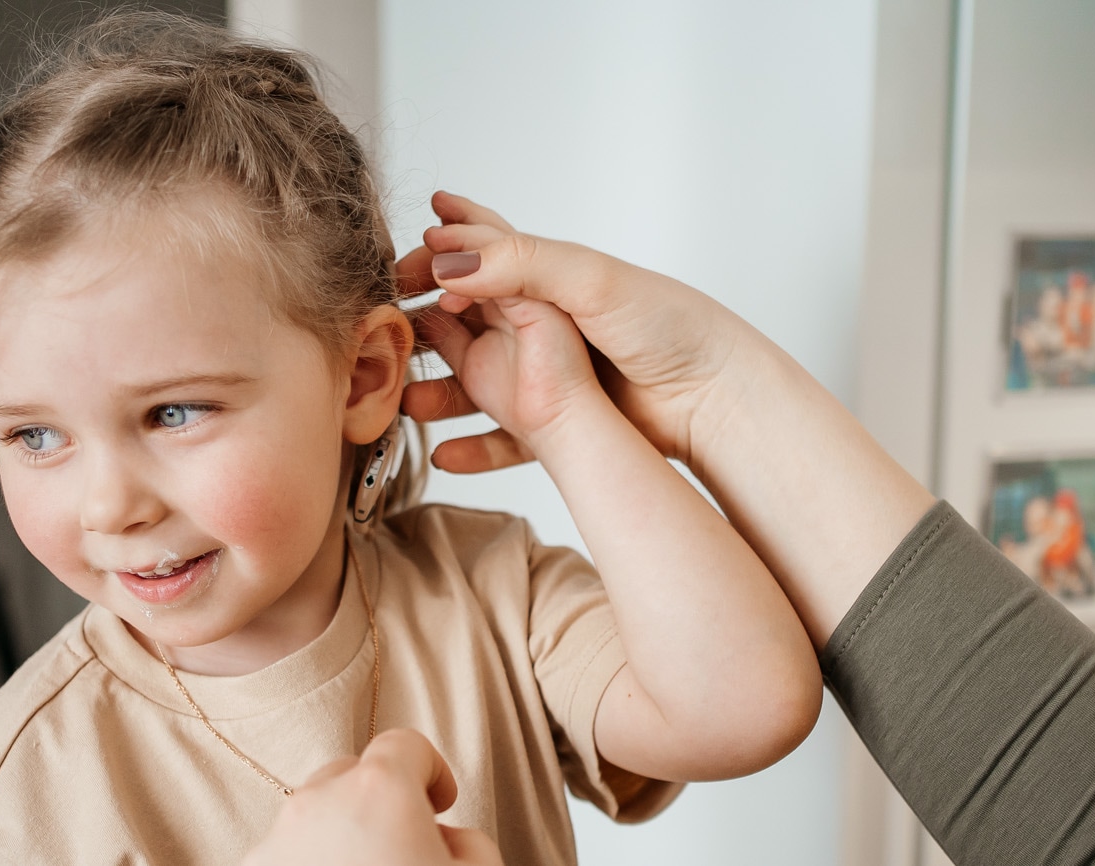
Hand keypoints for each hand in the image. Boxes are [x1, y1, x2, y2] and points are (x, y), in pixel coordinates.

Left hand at [240, 729, 502, 865]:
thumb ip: (469, 842)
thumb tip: (443, 839)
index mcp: (379, 793)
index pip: (405, 745)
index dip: (430, 771)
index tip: (439, 804)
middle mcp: (315, 808)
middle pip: (347, 776)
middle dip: (378, 803)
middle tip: (405, 851)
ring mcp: (272, 849)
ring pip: (309, 822)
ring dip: (339, 842)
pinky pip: (283, 860)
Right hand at [398, 192, 935, 650]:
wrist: (716, 396)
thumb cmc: (667, 327)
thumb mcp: (587, 279)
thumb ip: (517, 264)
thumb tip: (447, 262)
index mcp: (550, 274)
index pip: (481, 248)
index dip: (439, 245)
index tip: (397, 255)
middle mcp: (546, 321)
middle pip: (465, 317)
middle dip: (419, 321)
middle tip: (378, 330)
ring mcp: (552, 375)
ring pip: (474, 381)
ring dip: (435, 390)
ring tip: (398, 401)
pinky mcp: (564, 426)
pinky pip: (504, 439)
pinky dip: (473, 447)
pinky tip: (445, 456)